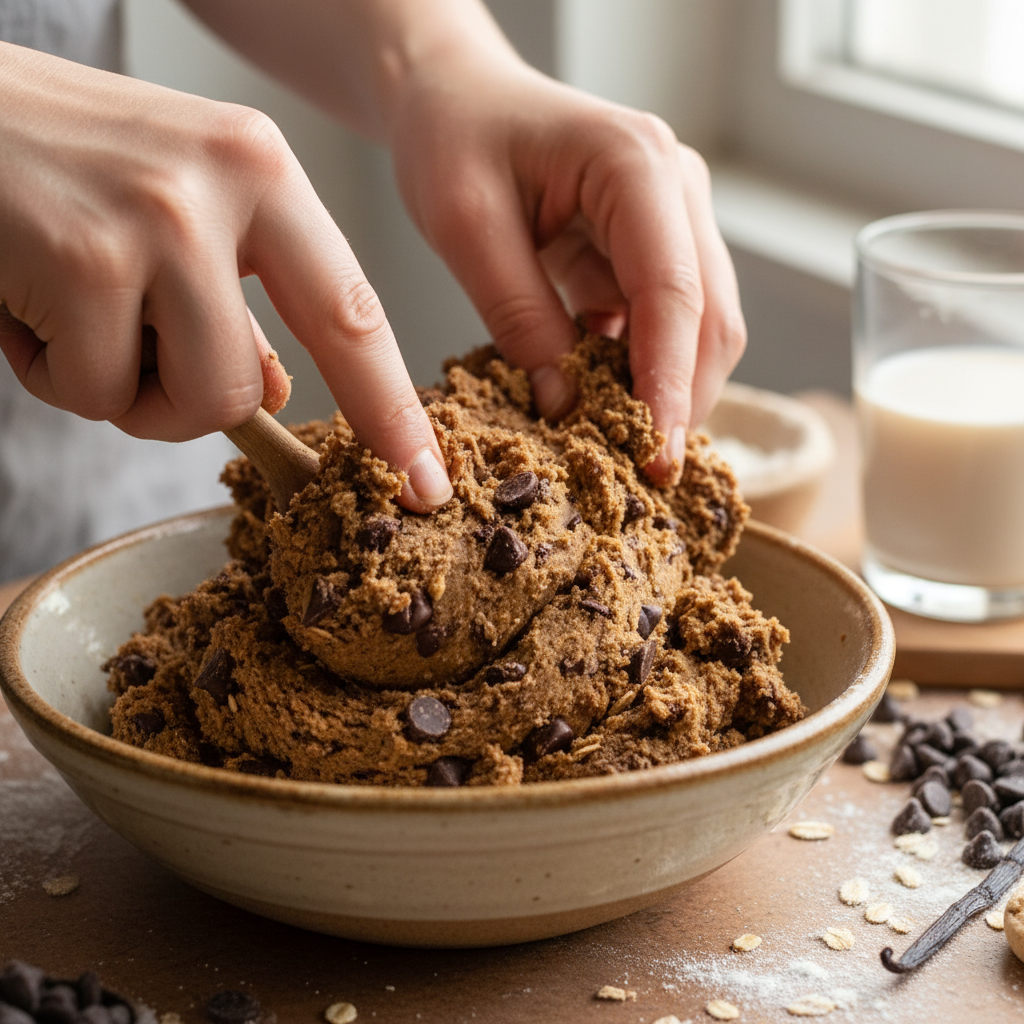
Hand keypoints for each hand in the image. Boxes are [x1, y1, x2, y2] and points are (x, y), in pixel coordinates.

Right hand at [0, 43, 450, 510]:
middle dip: (196, 410)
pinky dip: (52, 373)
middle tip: (142, 370)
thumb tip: (268, 392)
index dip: (392, 410)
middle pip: (255, 386)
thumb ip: (237, 305)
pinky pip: (93, 392)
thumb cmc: (64, 166)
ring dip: (120, 390)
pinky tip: (24, 300)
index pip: (355, 313)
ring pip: (183, 401)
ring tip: (71, 313)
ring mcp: (157, 221)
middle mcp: (226, 187)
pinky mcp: (81, 258)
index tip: (425, 480)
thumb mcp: (178, 211)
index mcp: (264, 172)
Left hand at [389, 55, 744, 484]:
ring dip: (666, 392)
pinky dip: (640, 371)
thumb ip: (517, 314)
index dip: (669, 382)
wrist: (456, 98)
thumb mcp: (464, 224)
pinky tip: (601, 403)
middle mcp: (676, 190)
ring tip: (618, 448)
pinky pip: (664, 325)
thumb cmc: (453, 137)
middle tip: (642, 476)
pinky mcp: (652, 250)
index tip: (655, 455)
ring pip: (700, 329)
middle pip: (709, 318)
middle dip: (682, 400)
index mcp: (636, 164)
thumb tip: (564, 404)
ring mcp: (674, 220)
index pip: (673, 291)